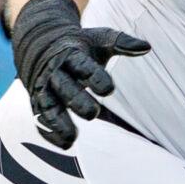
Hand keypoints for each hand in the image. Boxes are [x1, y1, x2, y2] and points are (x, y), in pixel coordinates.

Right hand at [10, 0, 148, 147]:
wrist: (40, 43)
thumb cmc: (78, 46)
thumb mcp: (98, 39)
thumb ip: (121, 43)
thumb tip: (146, 47)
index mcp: (71, 54)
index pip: (82, 65)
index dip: (94, 77)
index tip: (109, 89)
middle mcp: (55, 72)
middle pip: (63, 87)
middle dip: (76, 100)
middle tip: (93, 113)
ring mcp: (44, 89)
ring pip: (49, 106)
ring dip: (58, 122)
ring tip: (72, 137)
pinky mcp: (38, 103)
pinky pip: (41, 119)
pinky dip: (50, 133)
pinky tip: (65, 144)